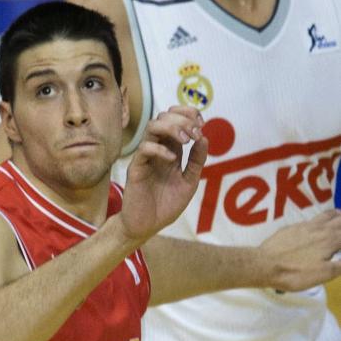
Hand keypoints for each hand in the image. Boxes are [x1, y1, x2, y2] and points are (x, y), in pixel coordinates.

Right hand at [119, 107, 207, 243]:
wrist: (147, 225)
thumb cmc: (166, 205)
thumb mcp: (190, 181)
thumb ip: (197, 161)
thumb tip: (204, 138)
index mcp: (171, 150)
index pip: (175, 120)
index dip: (189, 115)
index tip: (201, 124)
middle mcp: (158, 150)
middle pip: (163, 117)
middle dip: (183, 119)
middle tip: (195, 132)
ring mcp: (145, 158)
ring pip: (152, 127)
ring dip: (172, 128)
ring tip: (185, 141)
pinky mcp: (136, 169)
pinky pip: (144, 149)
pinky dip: (160, 149)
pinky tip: (172, 160)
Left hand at [257, 212, 340, 292]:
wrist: (264, 265)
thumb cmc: (295, 273)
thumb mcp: (324, 274)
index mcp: (331, 240)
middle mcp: (320, 229)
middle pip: (340, 220)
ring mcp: (304, 226)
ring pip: (326, 215)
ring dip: (336, 214)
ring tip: (340, 214)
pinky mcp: (290, 228)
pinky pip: (310, 219)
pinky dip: (319, 218)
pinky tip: (316, 223)